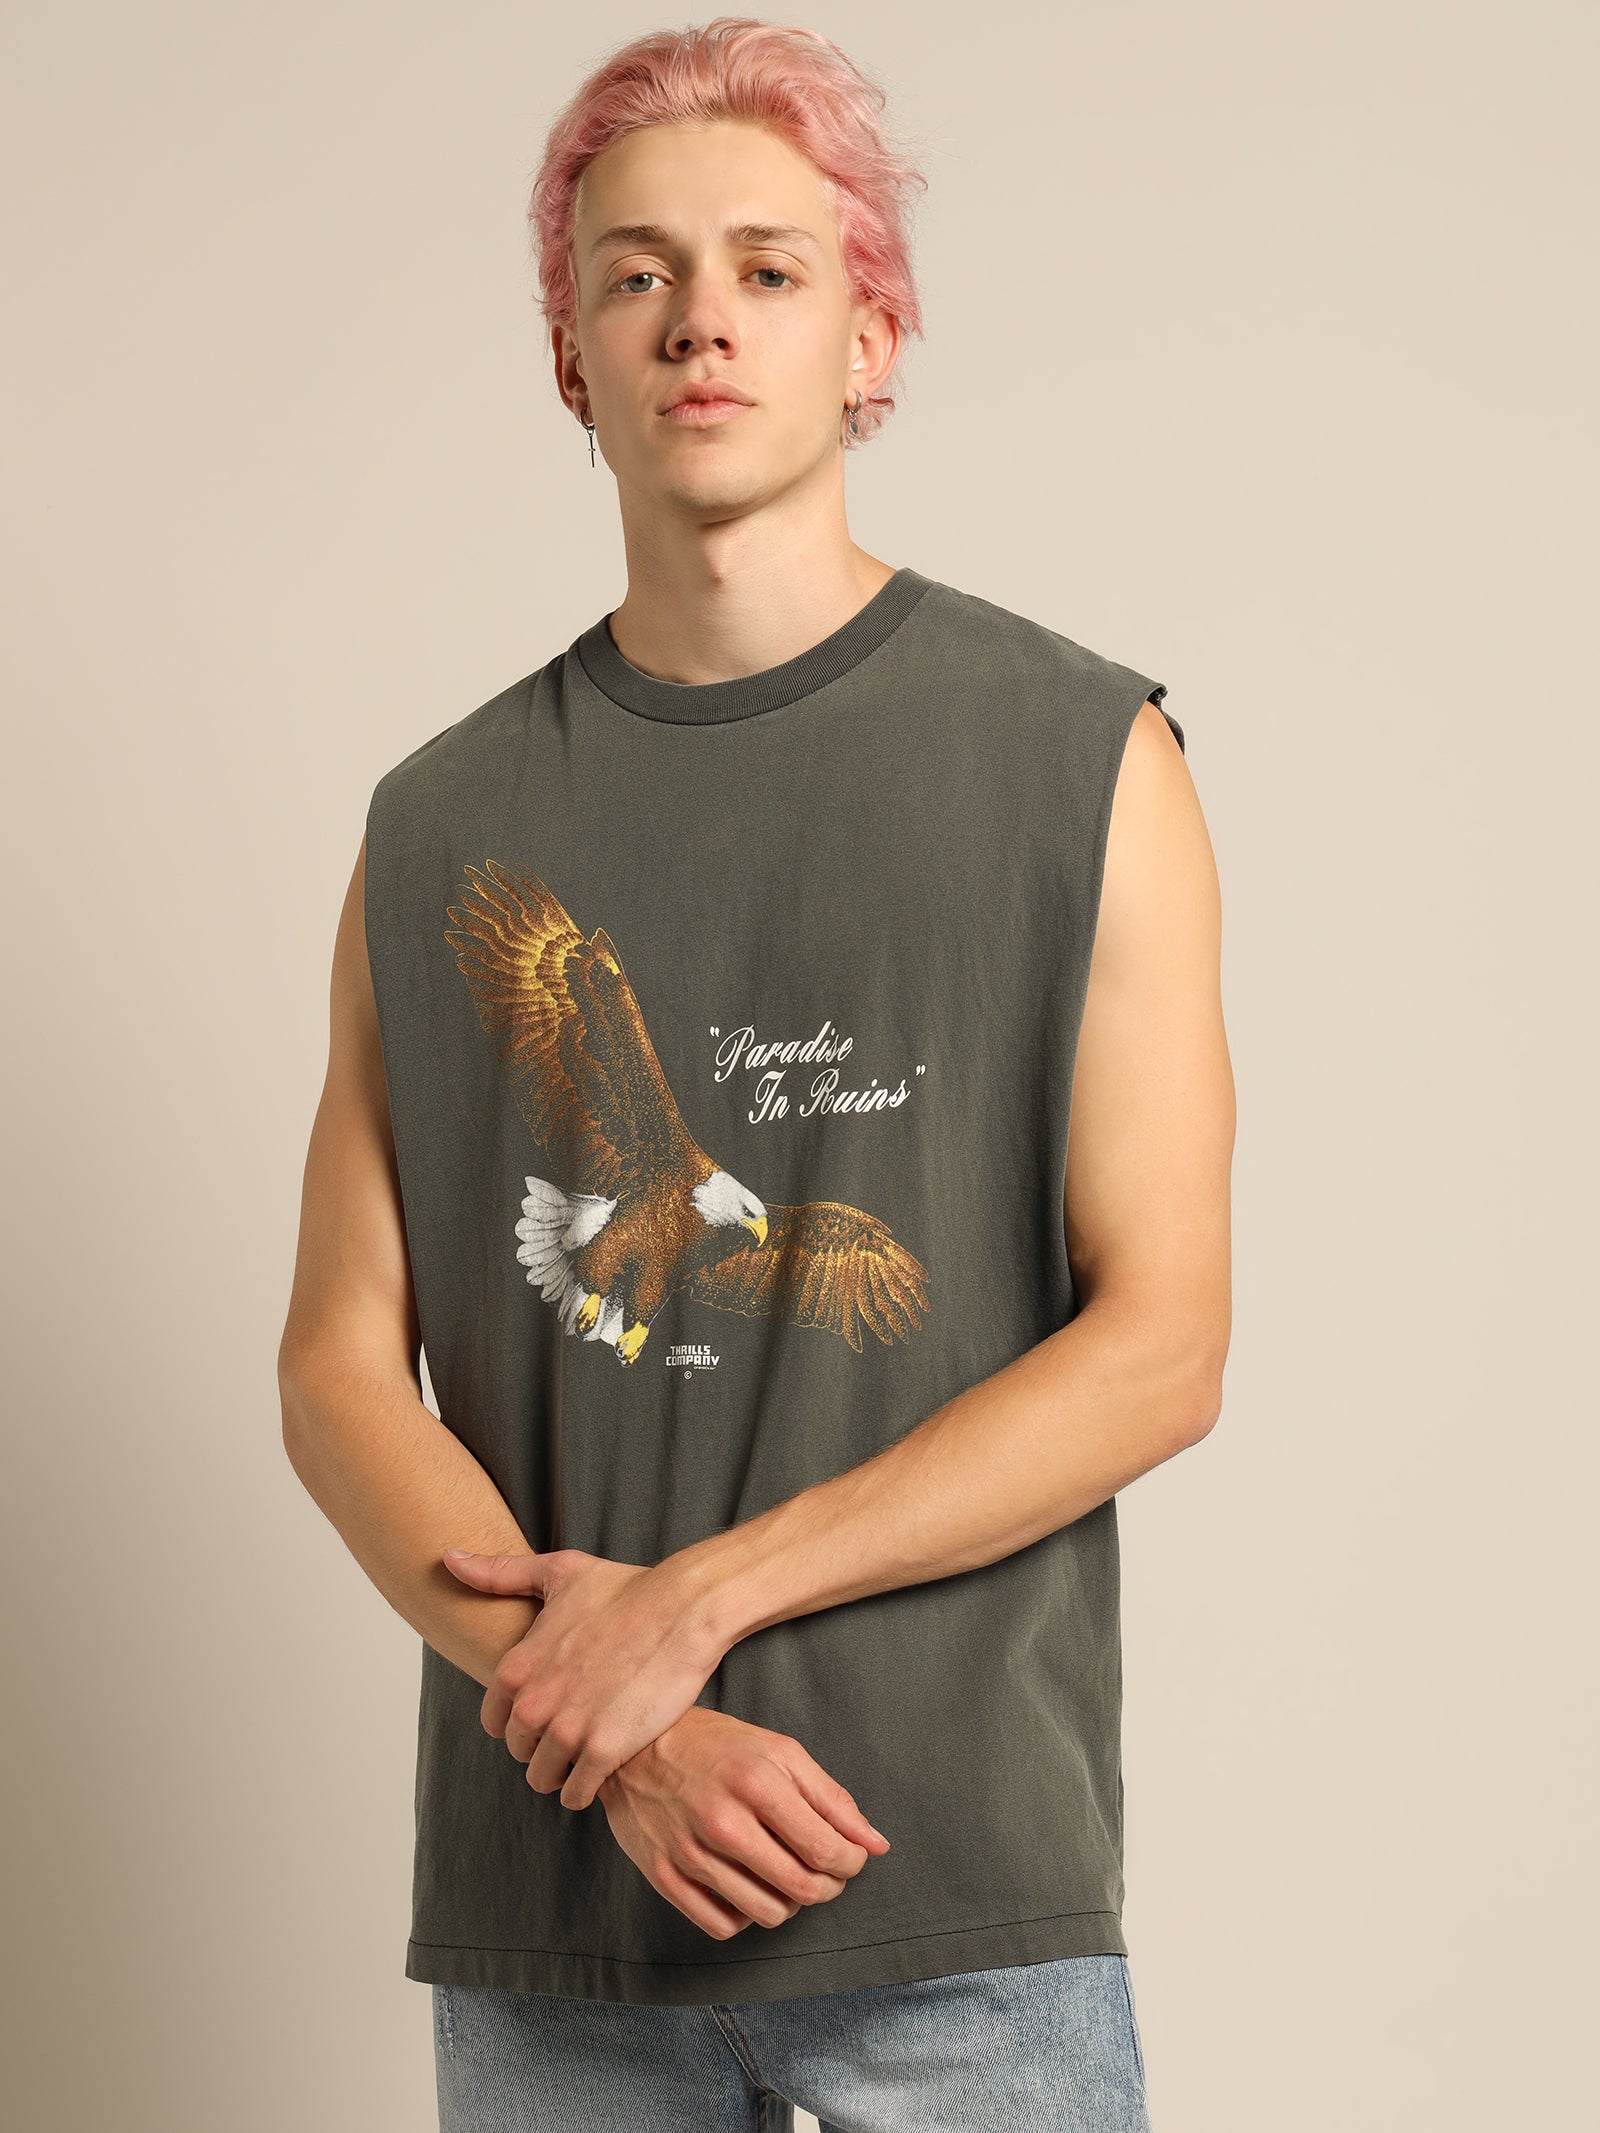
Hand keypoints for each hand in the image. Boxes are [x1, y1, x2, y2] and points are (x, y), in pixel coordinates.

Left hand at [441, 1544, 723, 1808]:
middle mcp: (534, 1703)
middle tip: (574, 1729)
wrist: (684, 1607)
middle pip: (519, 1751)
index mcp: (516, 1667)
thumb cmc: (625, 1588)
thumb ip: (498, 1573)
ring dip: (563, 1771)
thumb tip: (447, 1557)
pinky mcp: (605, 1750)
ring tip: (588, 1752)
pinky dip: (587, 1788)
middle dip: (542, 1745)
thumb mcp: (557, 1573)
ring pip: (543, 1778)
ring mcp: (569, 1730)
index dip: (521, 1718)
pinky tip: (604, 1768)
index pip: (494, 1722)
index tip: (549, 1709)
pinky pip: (577, 1793)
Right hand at [597, 1705, 890, 1938]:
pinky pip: (724, 1926)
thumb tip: (876, 1844)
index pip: (826, 1850)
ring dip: (790, 1903)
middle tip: (825, 1871)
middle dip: (828, 1886)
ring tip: (786, 1877)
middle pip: (802, 1889)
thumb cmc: (717, 1746)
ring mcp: (690, 1853)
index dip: (851, 1863)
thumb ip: (831, 1799)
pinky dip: (746, 1915)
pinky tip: (748, 1887)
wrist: (637, 1747)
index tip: (850, 1857)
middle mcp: (724, 1822)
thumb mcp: (780, 1752)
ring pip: (768, 1914)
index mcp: (758, 1783)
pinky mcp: (664, 1877)